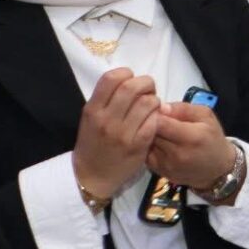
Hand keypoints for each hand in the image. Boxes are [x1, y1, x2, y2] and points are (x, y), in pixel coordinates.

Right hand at [72, 68, 159, 198]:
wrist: (92, 175)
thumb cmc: (93, 143)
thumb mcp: (90, 119)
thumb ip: (106, 100)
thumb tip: (128, 81)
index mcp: (92, 109)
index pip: (111, 78)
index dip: (126, 73)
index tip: (131, 79)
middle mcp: (106, 119)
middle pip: (131, 87)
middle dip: (146, 83)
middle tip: (149, 89)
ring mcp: (123, 133)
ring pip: (147, 103)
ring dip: (154, 100)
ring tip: (152, 106)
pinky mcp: (138, 145)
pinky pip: (154, 122)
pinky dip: (158, 116)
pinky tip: (154, 120)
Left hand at [146, 101, 236, 190]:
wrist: (217, 169)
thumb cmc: (212, 139)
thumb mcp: (206, 116)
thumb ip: (184, 108)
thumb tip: (161, 107)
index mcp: (191, 137)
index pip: (160, 122)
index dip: (155, 113)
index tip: (158, 110)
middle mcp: (177, 154)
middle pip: (150, 132)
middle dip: (151, 123)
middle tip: (159, 120)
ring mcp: (167, 165)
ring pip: (145, 143)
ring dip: (150, 135)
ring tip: (162, 133)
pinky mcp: (160, 172)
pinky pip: (145, 153)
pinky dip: (150, 147)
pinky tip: (160, 144)